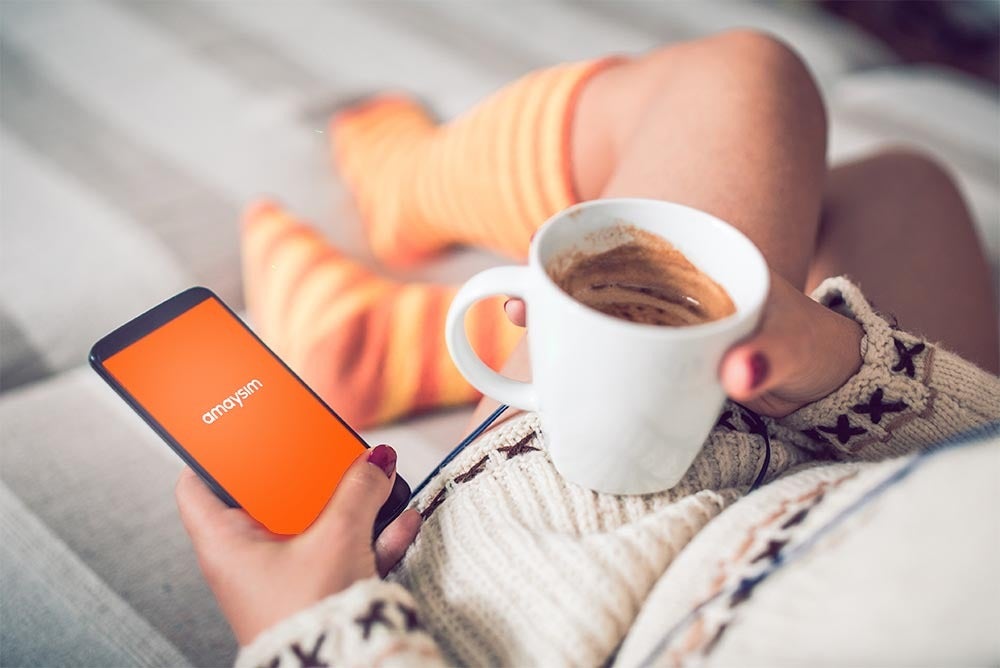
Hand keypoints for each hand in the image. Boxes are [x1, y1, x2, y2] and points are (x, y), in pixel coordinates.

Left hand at [175, 445, 420, 645]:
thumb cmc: (311, 616)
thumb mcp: (338, 538)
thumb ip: (358, 491)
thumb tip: (375, 463)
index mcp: (226, 542)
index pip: (197, 485)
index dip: (216, 453)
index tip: (242, 430)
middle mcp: (247, 560)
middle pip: (269, 498)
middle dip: (308, 476)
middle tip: (330, 454)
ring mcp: (282, 576)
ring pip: (311, 524)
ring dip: (348, 505)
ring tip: (379, 487)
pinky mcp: (315, 591)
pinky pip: (338, 551)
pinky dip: (366, 537)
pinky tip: (398, 523)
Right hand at [504, 271, 862, 416]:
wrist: (822, 375)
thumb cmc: (808, 350)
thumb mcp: (796, 352)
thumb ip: (774, 359)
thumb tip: (743, 371)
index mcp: (702, 264)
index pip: (628, 242)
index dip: (573, 254)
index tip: (534, 276)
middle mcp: (673, 286)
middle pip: (596, 277)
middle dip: (550, 288)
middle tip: (517, 308)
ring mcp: (662, 321)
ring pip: (596, 312)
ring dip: (557, 320)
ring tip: (521, 323)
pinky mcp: (658, 356)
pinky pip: (610, 348)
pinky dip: (578, 356)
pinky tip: (549, 373)